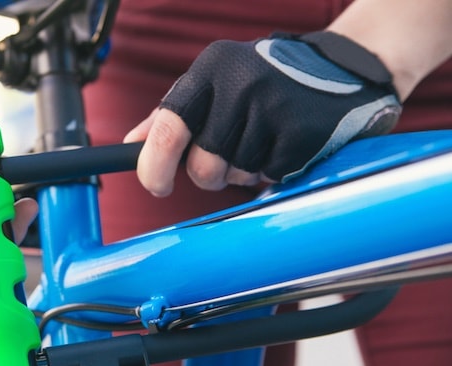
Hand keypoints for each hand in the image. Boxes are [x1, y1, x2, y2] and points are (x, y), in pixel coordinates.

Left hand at [127, 31, 401, 196]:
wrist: (343, 70)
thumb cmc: (264, 82)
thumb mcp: (215, 85)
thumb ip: (171, 114)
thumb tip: (132, 145)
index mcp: (211, 69)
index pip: (169, 128)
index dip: (155, 167)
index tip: (156, 186)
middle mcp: (242, 84)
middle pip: (203, 168)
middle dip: (211, 175)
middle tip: (227, 159)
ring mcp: (276, 108)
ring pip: (238, 177)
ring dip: (245, 173)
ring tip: (263, 141)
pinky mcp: (305, 133)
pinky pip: (271, 178)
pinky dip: (274, 172)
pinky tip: (285, 145)